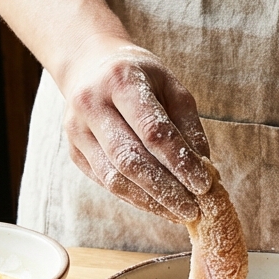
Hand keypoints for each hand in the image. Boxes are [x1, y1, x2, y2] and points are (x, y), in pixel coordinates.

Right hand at [57, 36, 210, 222]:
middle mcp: (92, 105)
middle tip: (193, 210)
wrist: (87, 65)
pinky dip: (134, 198)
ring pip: (114, 178)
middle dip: (166, 190)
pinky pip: (106, 183)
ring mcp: (76, 131)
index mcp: (121, 81)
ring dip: (150, 201)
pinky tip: (157, 205)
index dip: (180, 162)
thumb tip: (205, 170)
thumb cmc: (137, 75)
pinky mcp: (74, 151)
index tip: (203, 184)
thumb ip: (187, 125)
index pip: (153, 130)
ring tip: (178, 213)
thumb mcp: (169, 85)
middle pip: (130, 159)